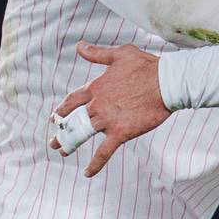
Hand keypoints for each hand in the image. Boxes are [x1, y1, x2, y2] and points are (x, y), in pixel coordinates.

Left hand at [52, 42, 173, 177]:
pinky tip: (87, 173)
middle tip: (53, 141)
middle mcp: (97, 105)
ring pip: (83, 135)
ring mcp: (107, 120)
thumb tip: (79, 46)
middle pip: (73, 120)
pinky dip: (95, 164)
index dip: (62, 109)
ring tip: (63, 151)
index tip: (55, 116)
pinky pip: (104, 152)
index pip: (72, 100)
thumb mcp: (119, 54)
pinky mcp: (121, 133)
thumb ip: (97, 53)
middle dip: (61, 131)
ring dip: (70, 144)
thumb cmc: (145, 66)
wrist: (165, 83)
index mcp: (95, 87)